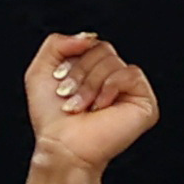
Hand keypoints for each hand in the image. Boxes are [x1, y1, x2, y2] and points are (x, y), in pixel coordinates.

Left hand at [21, 29, 159, 183]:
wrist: (63, 148)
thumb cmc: (52, 120)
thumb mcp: (40, 71)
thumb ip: (56, 42)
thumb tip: (88, 36)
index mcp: (92, 70)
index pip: (90, 43)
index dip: (72, 60)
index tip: (59, 83)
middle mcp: (111, 78)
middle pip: (102, 48)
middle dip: (80, 72)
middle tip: (70, 97)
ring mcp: (129, 89)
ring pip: (113, 61)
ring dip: (90, 85)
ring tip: (83, 107)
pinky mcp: (143, 101)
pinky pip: (130, 73)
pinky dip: (109, 87)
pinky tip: (101, 107)